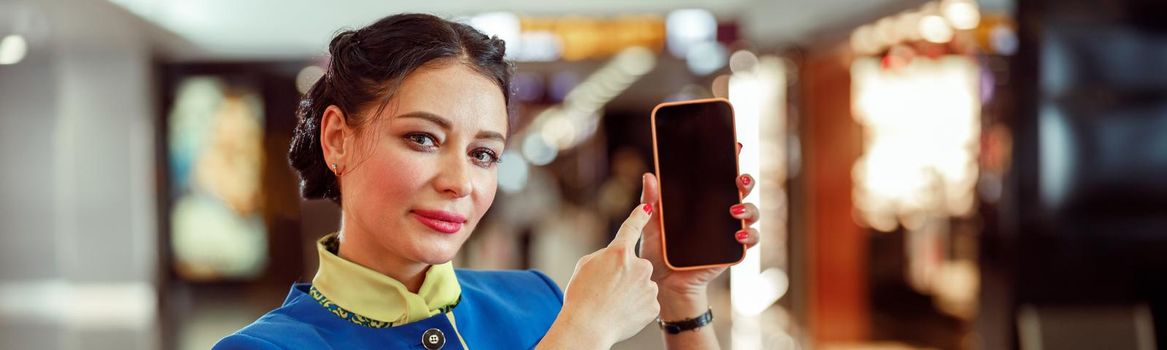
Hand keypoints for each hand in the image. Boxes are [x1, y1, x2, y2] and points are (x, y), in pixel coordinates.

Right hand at [541, 203, 660, 348]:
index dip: (640, 216)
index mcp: (619, 252)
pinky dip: (635, 307)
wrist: (587, 328)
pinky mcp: (653, 306)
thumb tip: (616, 257)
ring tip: (612, 304)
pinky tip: (622, 313)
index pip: (632, 228)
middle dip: (625, 275)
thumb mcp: (585, 266)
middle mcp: (639, 266)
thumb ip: (605, 256)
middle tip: (606, 290)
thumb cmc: (581, 296)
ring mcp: (648, 286)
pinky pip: (645, 302)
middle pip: (635, 266)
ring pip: (641, 285)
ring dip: (630, 291)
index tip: (648, 207)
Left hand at [638, 146, 759, 318]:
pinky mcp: (732, 251)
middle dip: (746, 180)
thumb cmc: (658, 252)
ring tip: (734, 210)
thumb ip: (652, 201)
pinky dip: (749, 235)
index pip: (719, 176)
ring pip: (751, 212)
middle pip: (741, 191)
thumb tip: (649, 175)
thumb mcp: (652, 224)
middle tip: (739, 180)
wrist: (665, 283)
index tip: (737, 146)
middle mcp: (720, 213)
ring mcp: (729, 231)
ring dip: (748, 208)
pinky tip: (738, 234)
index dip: (731, 160)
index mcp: (702, 201)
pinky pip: (750, 240)